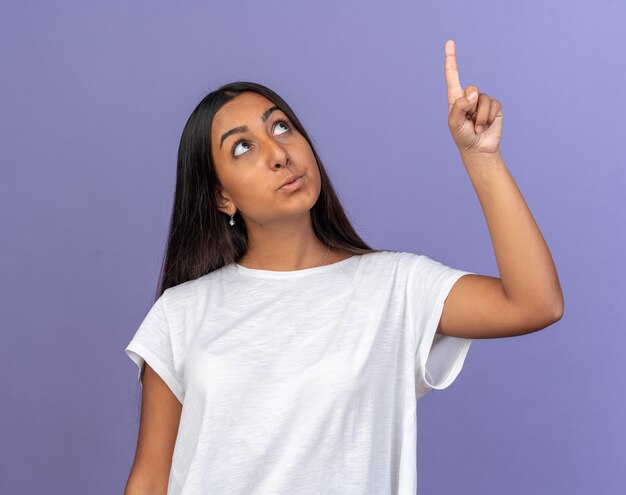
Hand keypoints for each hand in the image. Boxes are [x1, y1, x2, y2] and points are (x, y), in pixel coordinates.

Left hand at [445, 39, 502, 156]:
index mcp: (455, 98)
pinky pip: (493, 105)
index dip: (451, 59)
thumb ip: (459, 106)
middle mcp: (469, 97)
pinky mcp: (494, 107)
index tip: (450, 42)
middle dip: (471, 106)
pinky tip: (485, 127)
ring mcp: (482, 101)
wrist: (478, 149)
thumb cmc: (462, 136)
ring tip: (476, 128)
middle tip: (468, 120)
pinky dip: (488, 118)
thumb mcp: (454, 123)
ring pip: (483, 99)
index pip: (452, 76)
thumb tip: (473, 93)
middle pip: (471, 88)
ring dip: (480, 117)